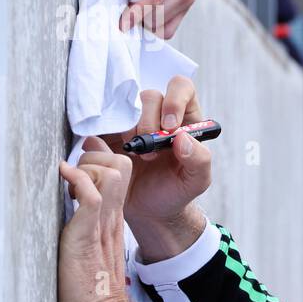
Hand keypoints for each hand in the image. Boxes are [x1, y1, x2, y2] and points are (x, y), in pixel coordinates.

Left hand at [58, 149, 134, 301]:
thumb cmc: (86, 295)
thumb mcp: (86, 252)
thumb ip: (83, 230)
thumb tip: (65, 215)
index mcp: (113, 221)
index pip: (119, 174)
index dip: (99, 162)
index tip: (75, 169)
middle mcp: (112, 218)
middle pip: (120, 166)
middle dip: (94, 159)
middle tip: (72, 172)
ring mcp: (103, 224)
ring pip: (112, 172)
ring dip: (87, 167)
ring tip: (68, 179)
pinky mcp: (89, 234)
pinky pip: (93, 195)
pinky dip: (78, 180)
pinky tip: (65, 179)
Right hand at [99, 75, 211, 260]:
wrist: (149, 212)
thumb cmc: (176, 192)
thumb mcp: (197, 181)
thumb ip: (200, 159)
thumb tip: (182, 138)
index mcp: (185, 120)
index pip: (182, 89)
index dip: (175, 100)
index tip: (169, 126)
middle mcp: (159, 115)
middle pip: (150, 97)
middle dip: (148, 123)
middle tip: (150, 153)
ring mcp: (132, 124)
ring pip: (125, 107)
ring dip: (128, 131)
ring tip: (134, 157)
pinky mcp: (110, 134)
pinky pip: (102, 122)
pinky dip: (106, 136)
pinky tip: (115, 155)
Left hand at [121, 0, 209, 36]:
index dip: (136, 13)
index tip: (121, 24)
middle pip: (158, 17)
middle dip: (136, 19)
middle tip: (115, 14)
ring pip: (162, 28)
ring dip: (144, 24)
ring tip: (128, 12)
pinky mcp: (188, 5)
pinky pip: (168, 29)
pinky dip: (153, 26)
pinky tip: (142, 14)